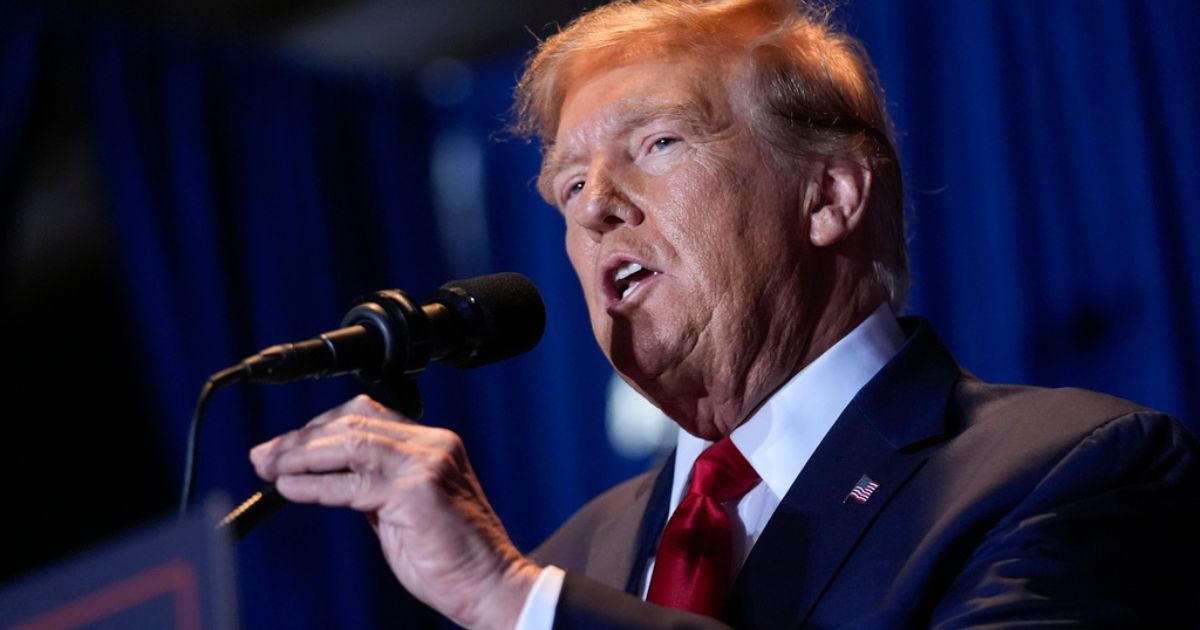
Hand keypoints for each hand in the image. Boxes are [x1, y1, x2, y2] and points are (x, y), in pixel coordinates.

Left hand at [250, 395, 539, 629]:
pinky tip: (289, 489)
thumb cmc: (452, 557)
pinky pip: (352, 484)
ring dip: (301, 455)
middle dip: (301, 438)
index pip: (367, 415)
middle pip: (353, 422)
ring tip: (269, 468)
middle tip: (263, 455)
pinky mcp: (416, 492)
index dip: (320, 427)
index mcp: (434, 444)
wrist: (492, 586)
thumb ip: (374, 487)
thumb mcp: (406, 510)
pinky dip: (314, 485)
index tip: (286, 447)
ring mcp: (426, 465)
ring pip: (349, 443)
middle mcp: (432, 445)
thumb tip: (325, 477)